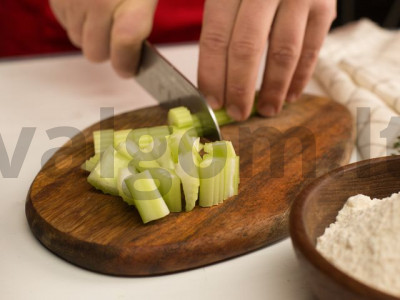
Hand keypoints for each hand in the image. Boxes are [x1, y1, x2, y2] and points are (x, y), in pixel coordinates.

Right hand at [49, 0, 156, 76]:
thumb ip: (140, 21)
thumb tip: (133, 55)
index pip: (125, 42)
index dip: (127, 63)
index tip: (129, 69)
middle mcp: (98, 0)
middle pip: (97, 53)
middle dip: (109, 51)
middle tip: (118, 36)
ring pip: (79, 42)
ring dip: (92, 37)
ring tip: (103, 16)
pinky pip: (66, 26)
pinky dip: (78, 23)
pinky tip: (88, 6)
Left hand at [198, 0, 335, 119]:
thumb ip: (219, 26)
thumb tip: (214, 80)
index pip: (217, 38)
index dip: (213, 75)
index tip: (213, 101)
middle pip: (247, 48)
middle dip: (240, 88)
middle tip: (238, 113)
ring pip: (283, 52)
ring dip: (273, 89)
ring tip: (266, 110)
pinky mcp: (325, 5)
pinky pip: (312, 49)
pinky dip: (300, 77)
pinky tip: (290, 95)